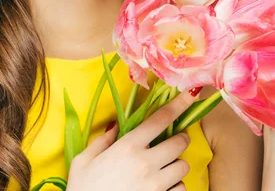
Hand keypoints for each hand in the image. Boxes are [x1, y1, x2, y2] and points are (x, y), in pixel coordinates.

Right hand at [66, 89, 199, 190]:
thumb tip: (115, 126)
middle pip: (180, 142)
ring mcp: (156, 184)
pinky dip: (175, 187)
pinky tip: (163, 188)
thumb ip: (101, 141)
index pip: (161, 119)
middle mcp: (146, 163)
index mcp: (127, 147)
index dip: (179, 104)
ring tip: (164, 170)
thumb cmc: (82, 190)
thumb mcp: (82, 162)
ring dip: (176, 166)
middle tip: (170, 144)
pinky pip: (181, 189)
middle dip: (178, 140)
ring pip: (184, 167)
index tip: (192, 93)